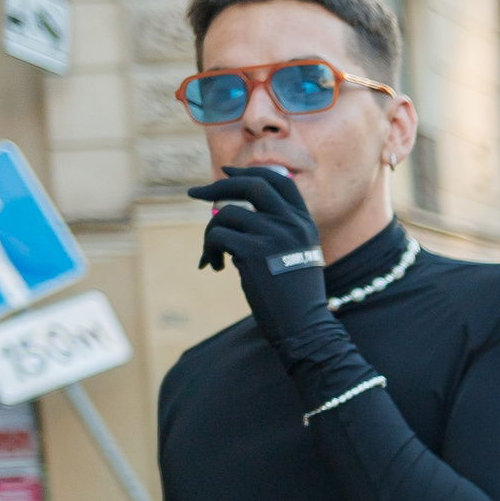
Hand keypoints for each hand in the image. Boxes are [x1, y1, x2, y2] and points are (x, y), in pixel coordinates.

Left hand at [187, 167, 339, 364]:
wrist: (304, 328)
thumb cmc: (294, 299)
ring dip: (210, 234)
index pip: (279, 182)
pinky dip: (208, 250)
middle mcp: (292, 224)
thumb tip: (226, 213)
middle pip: (252, 184)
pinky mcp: (254, 251)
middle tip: (195, 194)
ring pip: (226, 213)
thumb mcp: (293, 257)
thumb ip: (274, 232)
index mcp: (304, 223)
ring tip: (213, 257)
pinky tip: (213, 267)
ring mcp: (275, 235)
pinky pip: (217, 236)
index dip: (250, 173)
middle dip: (219, 186)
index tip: (226, 172)